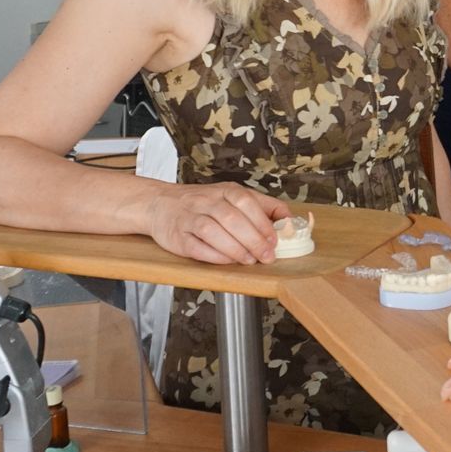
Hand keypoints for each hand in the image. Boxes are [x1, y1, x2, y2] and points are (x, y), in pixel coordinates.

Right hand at [146, 182, 288, 264]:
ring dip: (235, 248)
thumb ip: (261, 206)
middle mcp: (206, 201)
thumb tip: (290, 220)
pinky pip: (196, 246)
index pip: (247, 202)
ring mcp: (190, 218)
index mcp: (224, 191)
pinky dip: (214, 255)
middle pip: (232, 218)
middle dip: (253, 240)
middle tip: (267, 256)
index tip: (275, 240)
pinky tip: (227, 261)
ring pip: (213, 232)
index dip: (263, 223)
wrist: (160, 203)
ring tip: (249, 260)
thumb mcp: (232, 196)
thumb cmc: (203, 203)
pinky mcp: (178, 236)